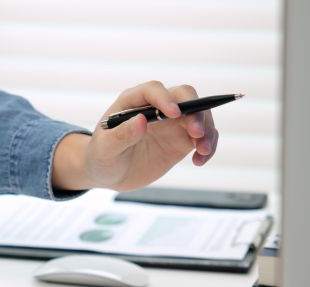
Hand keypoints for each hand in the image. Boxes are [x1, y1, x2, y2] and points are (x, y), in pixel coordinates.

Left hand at [52, 81, 218, 191]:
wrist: (109, 173)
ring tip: (203, 151)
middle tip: (197, 134)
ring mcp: (172, 122)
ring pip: (199, 114)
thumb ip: (121, 135)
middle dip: (195, 111)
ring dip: (207, 130)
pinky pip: (203, 137)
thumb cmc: (102, 156)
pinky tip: (199, 161)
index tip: (173, 114)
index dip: (165, 99)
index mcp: (133, 101)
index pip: (153, 90)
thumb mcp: (106, 149)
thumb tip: (141, 121)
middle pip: (184, 96)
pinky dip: (207, 146)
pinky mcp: (182, 139)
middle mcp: (156, 106)